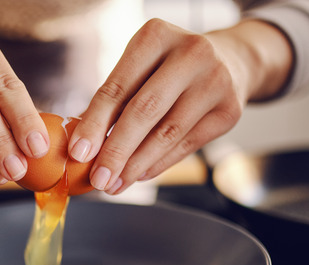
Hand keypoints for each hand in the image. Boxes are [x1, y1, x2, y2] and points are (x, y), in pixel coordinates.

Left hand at [67, 19, 292, 194]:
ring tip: (115, 184)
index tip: (78, 153)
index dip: (94, 123)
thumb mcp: (142, 66)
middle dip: (116, 151)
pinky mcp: (230, 110)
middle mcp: (191, 53)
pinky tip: (139, 175)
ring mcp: (215, 81)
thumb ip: (115, 99)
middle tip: (98, 178)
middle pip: (144, 111)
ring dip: (136, 165)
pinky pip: (186, 145)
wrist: (231, 60)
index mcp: (156, 36)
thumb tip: (83, 145)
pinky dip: (158, 164)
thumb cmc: (171, 66)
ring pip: (166, 133)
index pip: (117, 87)